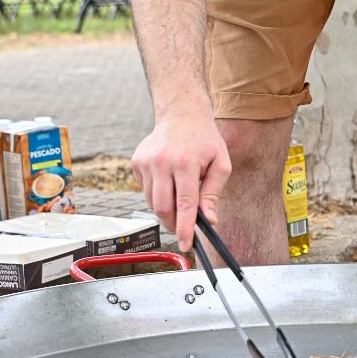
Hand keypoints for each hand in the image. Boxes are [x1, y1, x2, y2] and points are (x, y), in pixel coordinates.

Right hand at [131, 100, 230, 252]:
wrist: (181, 113)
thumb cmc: (205, 140)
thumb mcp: (220, 164)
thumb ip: (213, 194)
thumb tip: (209, 220)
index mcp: (185, 163)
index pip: (184, 204)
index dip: (185, 228)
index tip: (186, 244)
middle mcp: (162, 162)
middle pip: (162, 207)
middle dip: (173, 224)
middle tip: (183, 229)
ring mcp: (146, 162)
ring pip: (151, 201)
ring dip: (166, 209)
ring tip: (179, 196)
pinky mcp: (136, 162)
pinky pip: (145, 190)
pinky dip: (157, 194)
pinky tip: (168, 181)